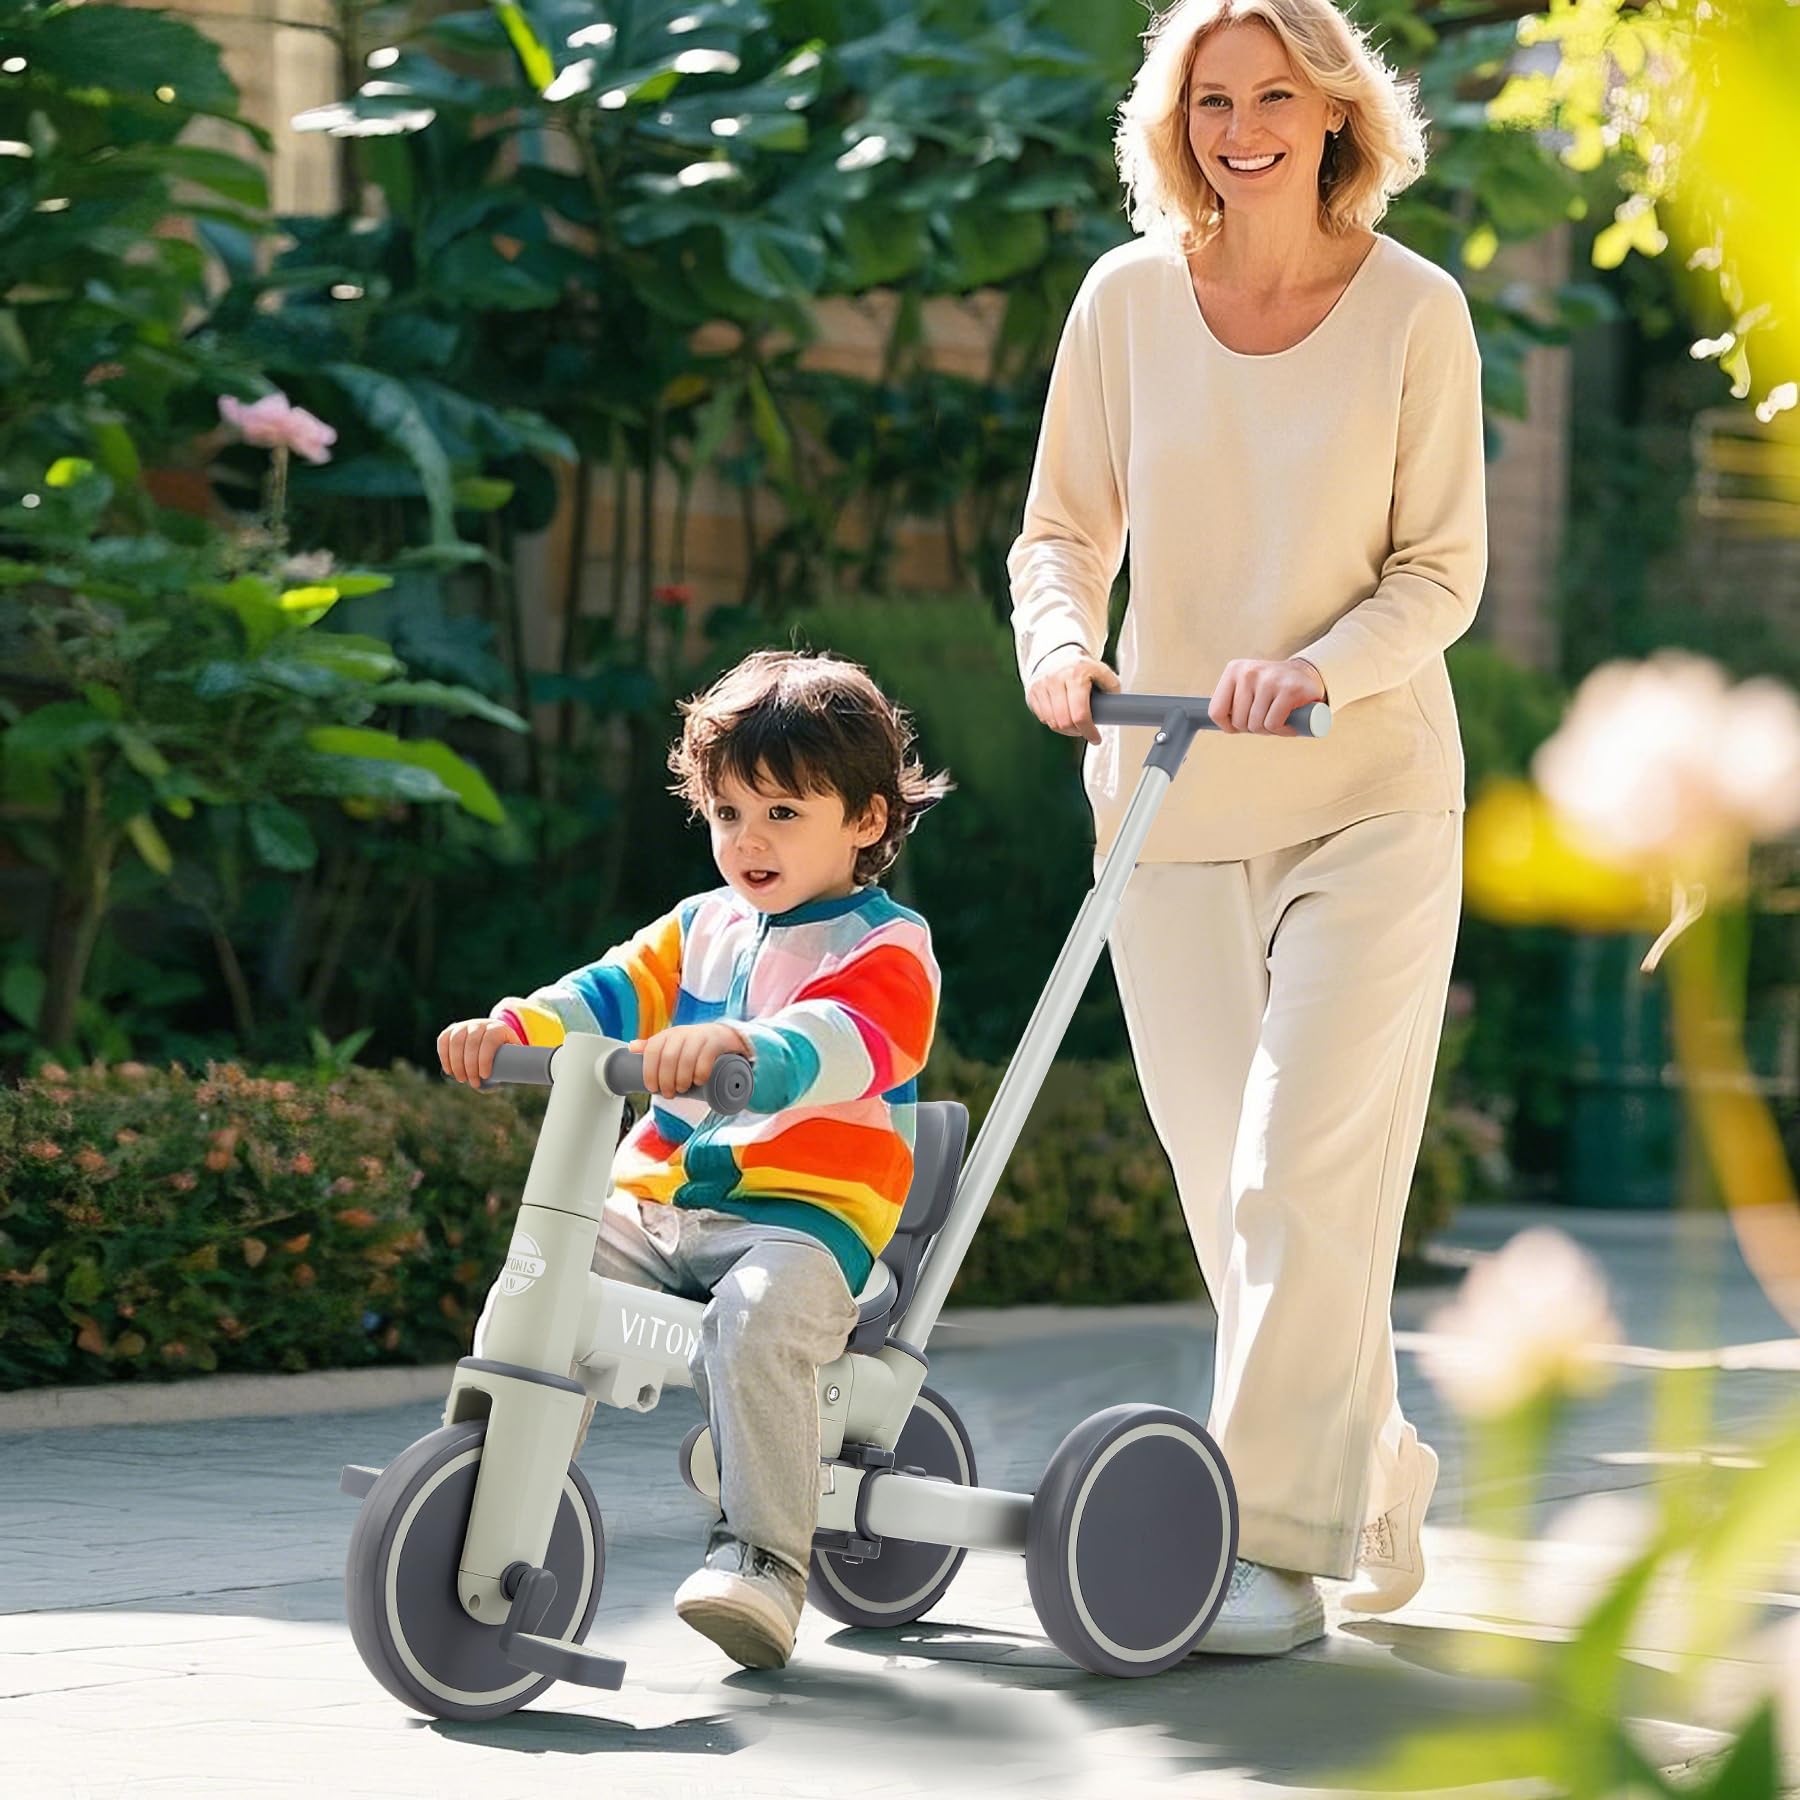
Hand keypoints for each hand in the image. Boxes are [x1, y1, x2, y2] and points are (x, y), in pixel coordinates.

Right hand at [438, 1016, 519, 1086]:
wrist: (493, 1039)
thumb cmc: (506, 1053)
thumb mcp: (515, 1056)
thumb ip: (519, 1065)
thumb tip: (525, 1077)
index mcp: (498, 1028)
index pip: (490, 1040)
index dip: (485, 1058)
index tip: (485, 1075)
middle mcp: (480, 1024)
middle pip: (471, 1042)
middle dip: (470, 1065)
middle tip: (473, 1082)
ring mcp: (465, 1025)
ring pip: (455, 1041)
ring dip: (456, 1063)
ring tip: (461, 1079)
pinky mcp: (452, 1030)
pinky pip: (443, 1040)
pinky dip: (444, 1056)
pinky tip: (450, 1070)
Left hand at [632, 1023, 752, 1098]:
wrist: (722, 1036)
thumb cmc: (692, 1045)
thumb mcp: (671, 1044)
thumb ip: (653, 1047)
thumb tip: (631, 1047)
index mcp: (667, 1035)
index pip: (652, 1050)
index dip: (649, 1071)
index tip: (652, 1088)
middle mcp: (681, 1033)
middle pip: (668, 1058)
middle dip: (666, 1080)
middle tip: (669, 1094)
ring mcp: (699, 1036)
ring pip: (686, 1058)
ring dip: (682, 1078)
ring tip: (683, 1089)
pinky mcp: (716, 1042)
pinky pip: (706, 1057)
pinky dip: (701, 1072)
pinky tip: (699, 1081)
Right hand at [1025, 645, 1120, 745]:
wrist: (1056, 654)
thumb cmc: (1081, 667)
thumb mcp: (1101, 671)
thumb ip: (1112, 686)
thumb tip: (1116, 707)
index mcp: (1075, 674)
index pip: (1080, 714)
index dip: (1088, 731)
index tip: (1096, 738)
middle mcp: (1055, 680)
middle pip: (1064, 722)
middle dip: (1077, 732)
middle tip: (1085, 731)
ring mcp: (1040, 686)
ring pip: (1052, 723)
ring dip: (1065, 730)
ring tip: (1075, 724)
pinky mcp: (1031, 693)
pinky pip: (1043, 718)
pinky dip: (1054, 722)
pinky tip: (1062, 716)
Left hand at [1208, 658, 1325, 735]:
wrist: (1305, 677)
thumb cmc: (1271, 690)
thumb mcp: (1245, 688)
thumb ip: (1228, 701)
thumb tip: (1207, 722)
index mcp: (1233, 670)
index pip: (1216, 711)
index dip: (1228, 726)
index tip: (1239, 726)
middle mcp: (1249, 671)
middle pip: (1238, 721)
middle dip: (1252, 728)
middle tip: (1266, 719)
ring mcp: (1269, 679)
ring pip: (1255, 724)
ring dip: (1268, 730)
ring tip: (1278, 719)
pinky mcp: (1289, 690)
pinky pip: (1273, 724)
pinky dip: (1282, 731)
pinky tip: (1289, 723)